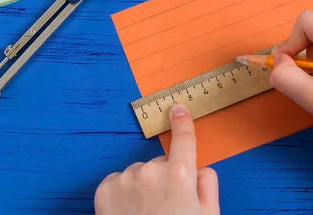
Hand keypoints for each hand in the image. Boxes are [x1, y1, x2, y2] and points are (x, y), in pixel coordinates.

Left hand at [94, 104, 219, 214]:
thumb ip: (207, 185)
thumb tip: (197, 168)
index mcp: (180, 175)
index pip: (183, 138)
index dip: (182, 122)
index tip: (178, 108)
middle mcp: (150, 170)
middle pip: (161, 163)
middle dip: (165, 177)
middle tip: (167, 206)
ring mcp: (125, 179)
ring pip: (139, 172)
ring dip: (142, 186)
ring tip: (146, 214)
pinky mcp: (104, 190)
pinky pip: (119, 180)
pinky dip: (123, 192)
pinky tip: (129, 212)